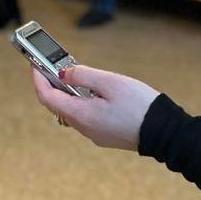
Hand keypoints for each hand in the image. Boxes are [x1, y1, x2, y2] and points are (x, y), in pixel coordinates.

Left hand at [30, 65, 159, 150]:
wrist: (165, 133)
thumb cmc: (141, 106)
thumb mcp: (111, 83)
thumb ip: (83, 76)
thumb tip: (63, 74)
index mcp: (81, 115)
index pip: (47, 97)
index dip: (38, 79)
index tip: (35, 64)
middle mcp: (84, 127)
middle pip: (57, 105)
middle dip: (52, 84)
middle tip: (53, 65)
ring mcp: (94, 134)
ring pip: (71, 111)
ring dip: (67, 93)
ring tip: (72, 74)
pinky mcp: (105, 135)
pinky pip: (85, 116)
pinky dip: (80, 102)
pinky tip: (91, 91)